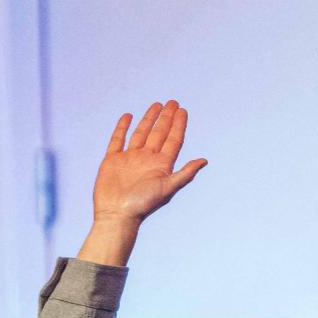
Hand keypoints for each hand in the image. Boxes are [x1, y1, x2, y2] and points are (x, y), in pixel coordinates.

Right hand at [93, 99, 206, 226]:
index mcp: (161, 165)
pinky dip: (122, 128)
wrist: (117, 215)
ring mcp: (130, 159)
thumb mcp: (168, 188)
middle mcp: (147, 160)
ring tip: (156, 105)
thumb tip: (204, 160)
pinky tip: (128, 117)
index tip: (182, 110)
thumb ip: (185, 174)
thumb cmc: (143, 205)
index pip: (173, 140)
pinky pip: (118, 139)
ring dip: (149, 119)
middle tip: (173, 102)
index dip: (178, 125)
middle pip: (159, 133)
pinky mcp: (112, 160)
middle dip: (166, 118)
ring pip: (141, 133)